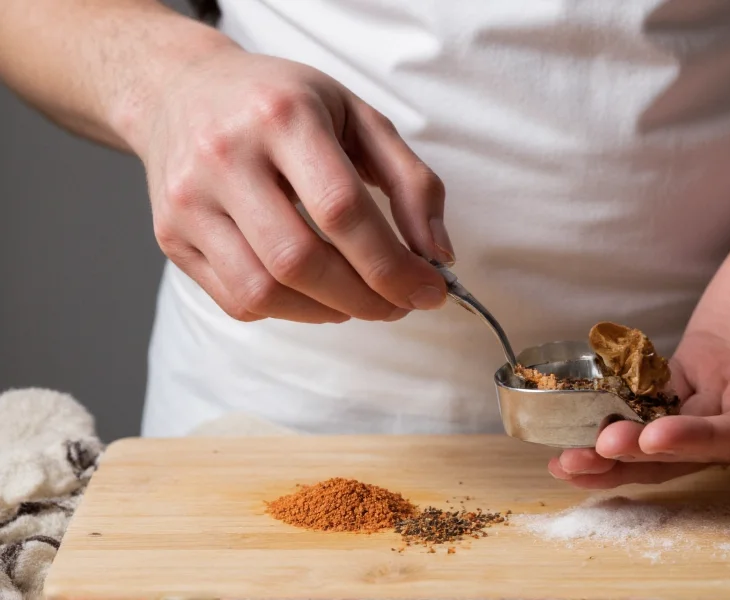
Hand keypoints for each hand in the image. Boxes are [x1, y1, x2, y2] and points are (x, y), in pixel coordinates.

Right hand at [133, 45, 452, 322]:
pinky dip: (289, 311)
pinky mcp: (171, 237)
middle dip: (366, 298)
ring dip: (328, 311)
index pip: (342, 210)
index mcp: (282, 115)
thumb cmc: (281, 104)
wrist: (181, 90)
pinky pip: (237, 300)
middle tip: (399, 304)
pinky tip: (316, 294)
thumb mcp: (358, 117)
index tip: (430, 290)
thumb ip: (411, 182)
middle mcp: (225, 156)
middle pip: (301, 260)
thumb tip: (438, 255)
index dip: (393, 265)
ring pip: (264, 290)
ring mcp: (189, 201)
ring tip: (361, 301)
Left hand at [552, 208, 729, 513]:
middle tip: (614, 448)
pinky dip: (620, 410)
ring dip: (628, 448)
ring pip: (676, 431)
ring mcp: (726, 391)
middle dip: (668, 451)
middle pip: (718, 445)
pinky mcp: (693, 369)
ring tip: (575, 458)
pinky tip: (582, 424)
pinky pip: (655, 397)